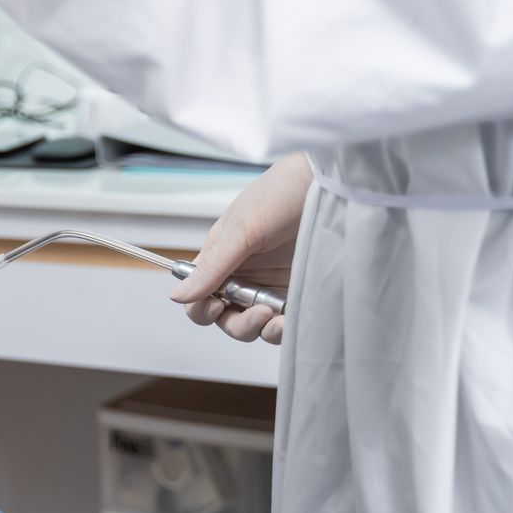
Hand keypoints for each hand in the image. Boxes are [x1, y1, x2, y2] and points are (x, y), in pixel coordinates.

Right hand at [167, 154, 312, 344]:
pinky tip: (290, 320)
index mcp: (221, 257)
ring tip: (276, 318)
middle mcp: (243, 274)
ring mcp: (272, 284)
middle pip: (226, 317)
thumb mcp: (243, 230)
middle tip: (259, 313)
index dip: (202, 308)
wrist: (336, 183)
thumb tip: (176, 296)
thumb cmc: (284, 193)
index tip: (218, 306)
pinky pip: (284, 322)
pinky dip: (284, 329)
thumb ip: (211, 268)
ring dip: (261, 330)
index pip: (198, 295)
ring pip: (255, 325)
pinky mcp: (299, 291)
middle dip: (237, 323)